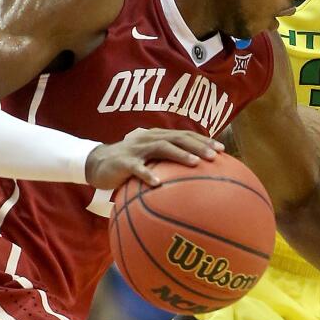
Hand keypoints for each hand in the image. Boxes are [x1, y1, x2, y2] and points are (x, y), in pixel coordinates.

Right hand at [85, 128, 223, 189]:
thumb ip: (168, 161)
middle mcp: (150, 139)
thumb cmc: (129, 163)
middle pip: (178, 138)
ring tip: (195, 163)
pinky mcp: (124, 163)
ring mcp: (137, 150)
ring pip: (161, 148)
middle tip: (215, 156)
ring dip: (179, 154)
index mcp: (158, 137)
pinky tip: (158, 184)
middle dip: (198, 145)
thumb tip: (194, 173)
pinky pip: (137, 169)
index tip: (222, 150)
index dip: (204, 140)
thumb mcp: (149, 159)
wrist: (96, 163)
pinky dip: (148, 175)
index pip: (185, 135)